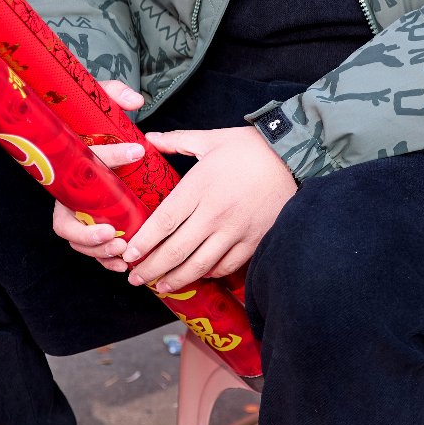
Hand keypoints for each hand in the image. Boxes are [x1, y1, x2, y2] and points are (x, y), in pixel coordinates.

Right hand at [51, 79, 145, 272]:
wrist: (86, 133)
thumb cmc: (90, 121)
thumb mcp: (99, 100)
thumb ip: (114, 94)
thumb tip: (135, 99)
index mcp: (68, 163)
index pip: (87, 160)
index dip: (111, 156)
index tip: (134, 153)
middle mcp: (67, 192)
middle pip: (65, 223)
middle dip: (86, 235)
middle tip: (112, 236)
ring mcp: (76, 212)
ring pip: (78, 241)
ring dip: (97, 252)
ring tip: (122, 252)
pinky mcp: (90, 225)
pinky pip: (90, 249)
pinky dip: (104, 259)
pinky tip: (122, 262)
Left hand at [120, 124, 296, 292]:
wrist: (294, 156)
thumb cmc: (250, 147)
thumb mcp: (211, 139)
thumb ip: (176, 141)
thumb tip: (149, 138)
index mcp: (199, 187)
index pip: (163, 222)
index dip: (143, 243)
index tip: (129, 254)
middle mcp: (215, 213)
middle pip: (176, 250)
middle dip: (151, 269)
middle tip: (135, 278)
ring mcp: (235, 230)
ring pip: (200, 265)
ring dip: (177, 279)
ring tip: (161, 286)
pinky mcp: (254, 240)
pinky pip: (227, 265)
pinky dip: (209, 274)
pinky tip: (198, 275)